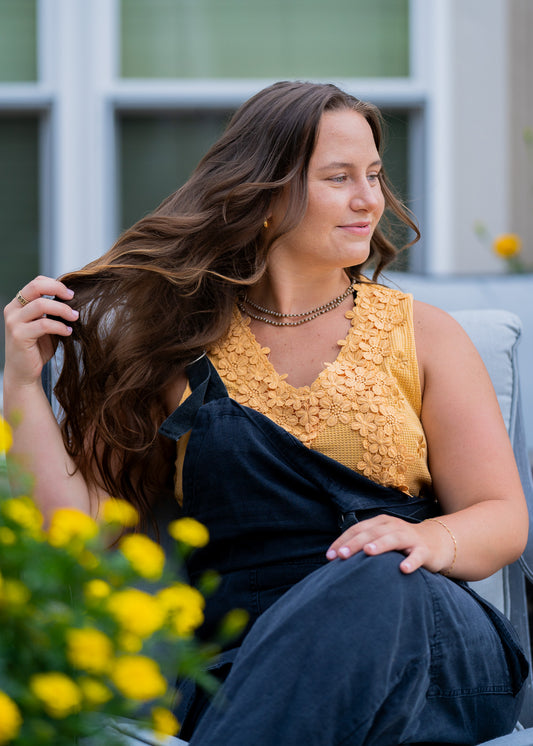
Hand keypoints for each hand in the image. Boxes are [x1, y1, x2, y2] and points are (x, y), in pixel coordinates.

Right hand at [3, 276, 78, 386]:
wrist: (24, 373)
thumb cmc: (37, 349)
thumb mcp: (45, 326)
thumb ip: (52, 312)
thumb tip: (73, 300)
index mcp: (18, 304)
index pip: (36, 283)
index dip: (55, 284)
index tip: (70, 294)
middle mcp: (13, 310)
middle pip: (36, 287)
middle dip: (58, 289)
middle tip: (73, 298)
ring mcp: (14, 322)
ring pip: (41, 305)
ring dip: (62, 310)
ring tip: (75, 317)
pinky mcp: (19, 335)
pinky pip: (44, 324)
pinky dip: (60, 327)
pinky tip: (68, 332)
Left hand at [325, 514, 453, 574]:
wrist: (435, 543)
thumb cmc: (401, 544)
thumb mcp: (381, 539)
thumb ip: (364, 544)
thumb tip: (337, 557)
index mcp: (380, 523)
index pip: (358, 529)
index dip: (343, 541)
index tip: (330, 556)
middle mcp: (393, 526)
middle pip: (372, 532)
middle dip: (355, 543)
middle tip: (342, 555)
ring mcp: (409, 537)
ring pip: (393, 539)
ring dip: (380, 545)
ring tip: (368, 552)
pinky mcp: (424, 550)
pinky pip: (417, 555)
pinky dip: (411, 561)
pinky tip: (403, 569)